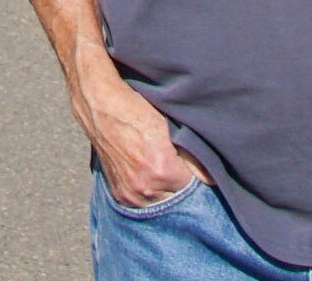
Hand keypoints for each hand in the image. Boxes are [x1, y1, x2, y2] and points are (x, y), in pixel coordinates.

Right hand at [73, 70, 201, 207]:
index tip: (197, 167)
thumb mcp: (169, 128)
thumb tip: (211, 178)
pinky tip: (150, 176)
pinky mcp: (119, 194)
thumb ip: (193, 156)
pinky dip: (149, 192)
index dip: (197, 175)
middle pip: (178, 198)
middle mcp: (146, 188)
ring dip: (166, 191)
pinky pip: (143, 202)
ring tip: (164, 171)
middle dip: (182, 185)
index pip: (195, 186)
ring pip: (161, 203)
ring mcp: (130, 193)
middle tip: (180, 167)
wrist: (100, 107)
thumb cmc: (136, 111)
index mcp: (163, 171)